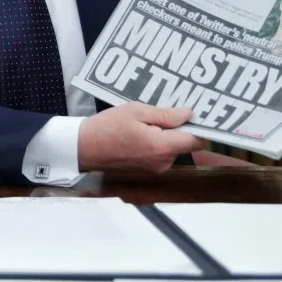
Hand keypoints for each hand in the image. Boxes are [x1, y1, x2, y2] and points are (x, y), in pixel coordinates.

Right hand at [77, 102, 203, 173]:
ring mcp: (154, 170)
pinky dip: (155, 144)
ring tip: (145, 121)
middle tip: (162, 111)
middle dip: (177, 128)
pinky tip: (139, 133)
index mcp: (161, 147)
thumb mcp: (136, 111)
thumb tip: (189, 114)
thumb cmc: (108, 126)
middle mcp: (162, 163)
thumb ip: (166, 114)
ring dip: (164, 136)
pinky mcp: (146, 171)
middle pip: (183, 144)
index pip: (196, 140)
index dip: (199, 126)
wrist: (83, 148)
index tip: (198, 113)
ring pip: (171, 149)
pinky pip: (159, 155)